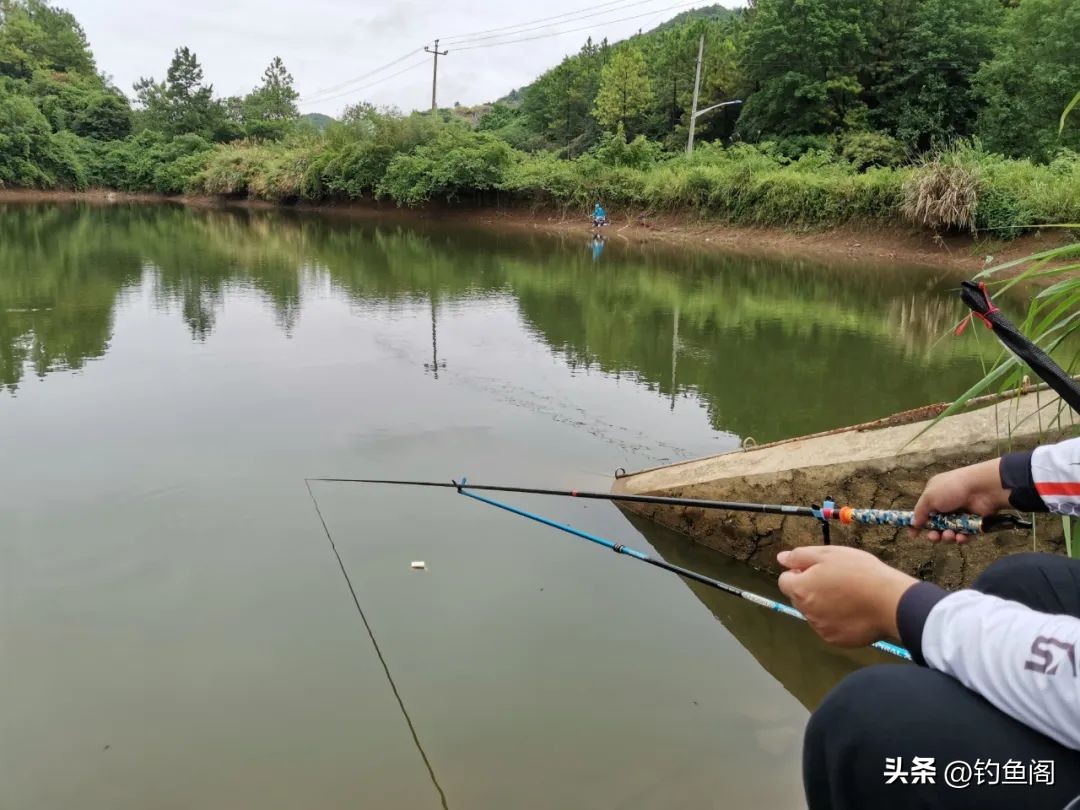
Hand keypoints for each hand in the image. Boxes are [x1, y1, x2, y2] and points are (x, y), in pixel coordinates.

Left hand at [777, 546, 916, 646]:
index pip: (785, 581)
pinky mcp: (836, 640)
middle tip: (835, 580)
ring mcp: (820, 628)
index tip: (818, 570)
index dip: (799, 573)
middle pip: (798, 598)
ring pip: (813, 613)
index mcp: (801, 589)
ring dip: (822, 605)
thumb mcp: (829, 554)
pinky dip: (836, 620)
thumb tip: (781, 558)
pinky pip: (829, 628)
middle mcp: (806, 612)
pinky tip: (853, 611)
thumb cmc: (860, 572)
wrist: (890, 602)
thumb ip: (801, 556)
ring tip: (848, 596)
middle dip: (810, 589)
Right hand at [910, 458, 1011, 543]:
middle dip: (934, 534)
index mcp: (934, 495)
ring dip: (947, 537)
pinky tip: (961, 537)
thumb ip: (919, 511)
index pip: (923, 512)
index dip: (918, 524)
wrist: (982, 488)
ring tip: (949, 535)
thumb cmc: (953, 488)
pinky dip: (961, 538)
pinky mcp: (973, 523)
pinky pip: (964, 535)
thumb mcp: (929, 497)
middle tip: (934, 537)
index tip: (913, 535)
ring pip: (950, 532)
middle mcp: (947, 505)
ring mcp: (960, 514)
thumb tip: (913, 523)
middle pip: (936, 526)